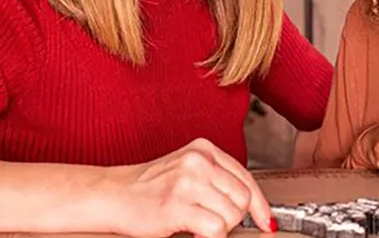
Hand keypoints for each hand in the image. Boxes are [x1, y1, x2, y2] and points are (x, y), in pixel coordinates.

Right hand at [111, 138, 273, 237]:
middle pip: (243, 198)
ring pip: (231, 215)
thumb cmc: (149, 186)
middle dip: (233, 218)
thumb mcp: (187, 170)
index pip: (246, 178)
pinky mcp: (177, 205)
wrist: (114, 194)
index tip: (265, 220)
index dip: (259, 204)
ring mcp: (187, 182)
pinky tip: (193, 231)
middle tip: (212, 222)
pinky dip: (209, 237)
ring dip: (219, 228)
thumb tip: (251, 206)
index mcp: (204, 149)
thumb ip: (216, 179)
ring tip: (197, 223)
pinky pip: (215, 229)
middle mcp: (198, 161)